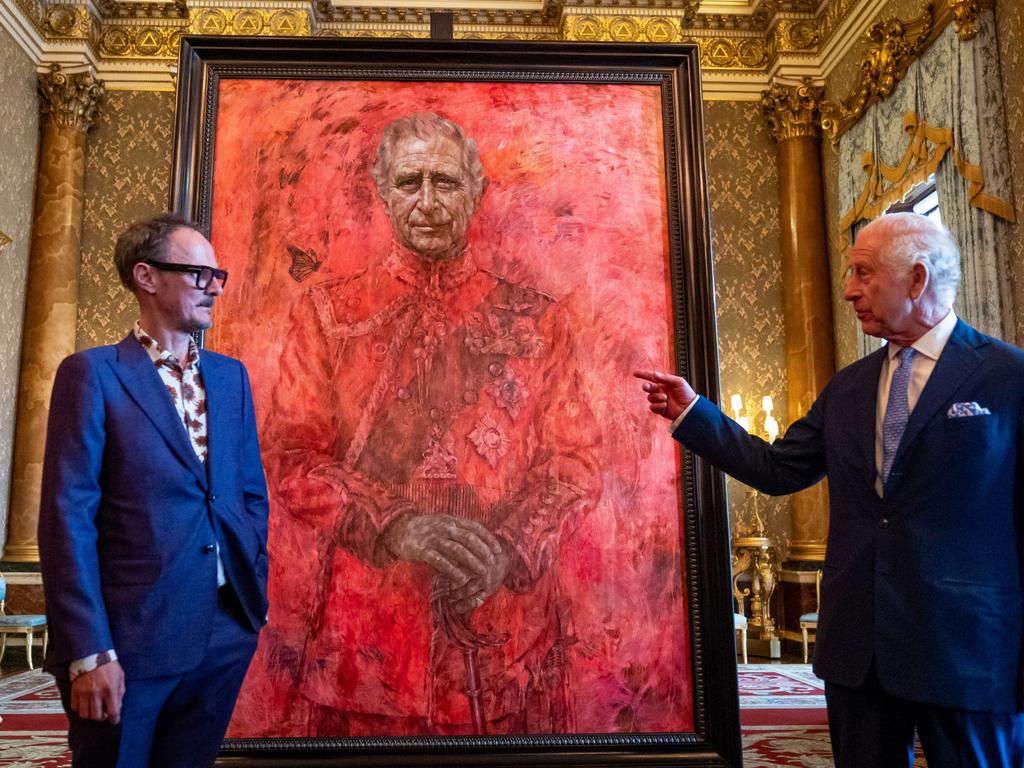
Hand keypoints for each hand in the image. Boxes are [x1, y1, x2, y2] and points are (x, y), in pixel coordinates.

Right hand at [71, 660, 124, 723]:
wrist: (93, 654)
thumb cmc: (108, 664)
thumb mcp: (120, 677)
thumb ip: (120, 693)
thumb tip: (118, 706)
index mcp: (110, 689)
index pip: (113, 712)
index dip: (115, 719)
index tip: (114, 720)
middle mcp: (96, 693)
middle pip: (96, 716)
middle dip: (102, 718)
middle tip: (104, 713)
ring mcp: (84, 693)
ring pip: (85, 714)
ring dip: (90, 714)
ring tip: (94, 709)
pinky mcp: (75, 691)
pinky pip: (75, 707)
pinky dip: (80, 708)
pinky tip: (85, 703)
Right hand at [383, 514, 507, 610]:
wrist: (398, 530)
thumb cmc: (425, 530)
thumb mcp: (443, 524)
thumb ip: (459, 530)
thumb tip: (480, 540)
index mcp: (451, 521)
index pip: (474, 527)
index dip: (488, 538)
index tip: (498, 550)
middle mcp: (444, 527)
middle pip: (468, 537)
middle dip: (483, 550)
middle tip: (493, 562)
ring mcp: (433, 538)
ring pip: (456, 549)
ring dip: (472, 561)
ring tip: (482, 572)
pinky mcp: (422, 550)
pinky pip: (440, 560)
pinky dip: (452, 570)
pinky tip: (462, 579)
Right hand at [633, 370, 696, 421]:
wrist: (690, 408)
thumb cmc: (687, 394)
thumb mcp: (678, 382)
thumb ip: (666, 378)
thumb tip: (654, 374)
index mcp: (665, 383)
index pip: (652, 377)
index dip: (643, 375)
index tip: (635, 373)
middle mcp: (661, 391)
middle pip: (648, 387)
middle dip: (646, 387)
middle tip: (648, 387)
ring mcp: (660, 400)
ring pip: (650, 397)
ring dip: (656, 397)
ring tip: (665, 398)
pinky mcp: (660, 409)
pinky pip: (652, 407)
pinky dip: (658, 406)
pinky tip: (665, 406)